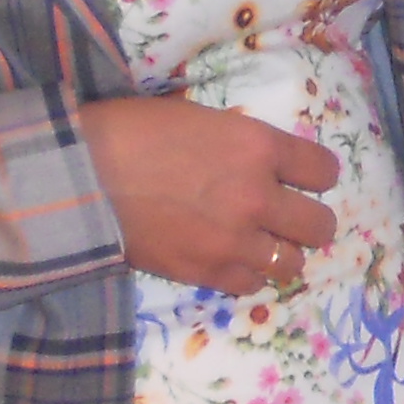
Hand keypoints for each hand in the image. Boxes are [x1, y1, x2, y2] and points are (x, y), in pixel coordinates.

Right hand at [81, 95, 338, 292]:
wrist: (79, 176)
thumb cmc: (130, 132)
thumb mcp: (199, 118)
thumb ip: (240, 144)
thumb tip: (259, 161)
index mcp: (258, 145)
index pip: (324, 170)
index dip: (316, 176)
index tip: (304, 180)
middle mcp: (258, 195)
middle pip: (321, 225)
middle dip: (308, 223)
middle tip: (287, 220)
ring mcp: (235, 240)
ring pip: (292, 263)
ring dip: (278, 254)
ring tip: (255, 245)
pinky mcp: (207, 273)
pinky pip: (252, 285)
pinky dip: (245, 275)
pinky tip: (227, 260)